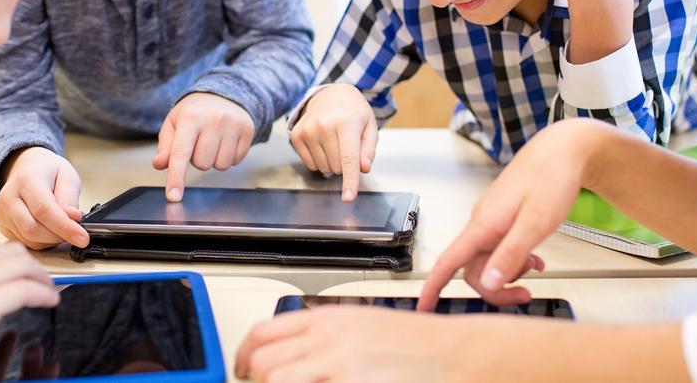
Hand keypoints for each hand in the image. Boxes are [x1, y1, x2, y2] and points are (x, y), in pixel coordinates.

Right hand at [0, 147, 87, 248]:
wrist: (28, 169)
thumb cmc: (49, 172)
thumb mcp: (67, 175)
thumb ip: (69, 197)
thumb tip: (73, 218)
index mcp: (26, 180)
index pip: (43, 209)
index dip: (64, 227)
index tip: (83, 238)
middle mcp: (9, 198)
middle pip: (33, 229)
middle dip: (59, 236)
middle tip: (77, 232)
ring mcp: (3, 214)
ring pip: (29, 240)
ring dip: (52, 240)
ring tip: (64, 227)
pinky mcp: (4, 227)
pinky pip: (25, 243)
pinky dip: (43, 242)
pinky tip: (52, 231)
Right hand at [0, 243, 58, 382]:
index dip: (8, 263)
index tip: (16, 274)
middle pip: (11, 252)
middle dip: (31, 265)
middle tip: (41, 279)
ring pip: (23, 265)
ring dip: (42, 278)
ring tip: (49, 290)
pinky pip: (25, 290)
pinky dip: (43, 294)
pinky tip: (50, 302)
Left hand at [153, 92, 254, 201]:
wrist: (223, 94)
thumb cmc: (194, 112)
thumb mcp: (174, 124)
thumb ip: (165, 147)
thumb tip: (160, 164)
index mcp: (190, 117)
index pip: (180, 154)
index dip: (176, 178)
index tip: (173, 196)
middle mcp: (214, 120)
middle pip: (202, 164)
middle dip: (197, 160)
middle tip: (198, 143)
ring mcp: (233, 124)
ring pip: (220, 165)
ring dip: (214, 160)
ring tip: (212, 142)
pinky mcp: (248, 130)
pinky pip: (235, 161)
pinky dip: (228, 157)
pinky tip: (225, 142)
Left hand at [235, 306, 472, 381]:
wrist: (455, 355)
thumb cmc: (418, 344)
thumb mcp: (362, 325)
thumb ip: (324, 336)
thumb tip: (291, 353)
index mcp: (327, 319)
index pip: (262, 333)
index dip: (242, 357)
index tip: (241, 371)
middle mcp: (328, 341)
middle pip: (262, 363)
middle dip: (255, 381)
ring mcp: (338, 368)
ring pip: (275, 382)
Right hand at [289, 84, 377, 200]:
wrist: (330, 95)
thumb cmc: (353, 112)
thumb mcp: (369, 126)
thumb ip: (369, 149)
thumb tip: (363, 168)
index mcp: (346, 121)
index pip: (349, 158)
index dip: (350, 180)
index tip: (348, 197)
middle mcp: (324, 125)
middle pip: (337, 166)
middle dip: (345, 164)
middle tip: (347, 146)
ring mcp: (308, 130)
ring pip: (324, 168)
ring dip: (332, 163)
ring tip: (335, 143)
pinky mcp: (296, 135)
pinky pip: (310, 164)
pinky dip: (319, 161)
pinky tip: (323, 144)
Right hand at [418, 120, 602, 309]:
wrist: (561, 149)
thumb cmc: (551, 179)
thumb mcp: (536, 223)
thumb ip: (511, 254)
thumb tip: (489, 283)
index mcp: (484, 224)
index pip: (449, 261)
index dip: (433, 287)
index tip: (423, 308)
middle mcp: (482, 222)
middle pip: (473, 269)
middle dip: (497, 287)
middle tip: (526, 293)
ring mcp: (491, 220)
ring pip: (489, 260)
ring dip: (510, 271)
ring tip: (536, 266)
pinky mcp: (502, 218)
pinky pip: (500, 248)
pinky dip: (515, 259)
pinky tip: (534, 257)